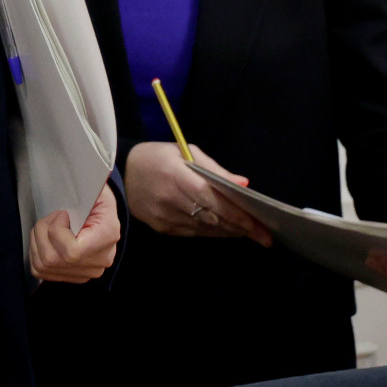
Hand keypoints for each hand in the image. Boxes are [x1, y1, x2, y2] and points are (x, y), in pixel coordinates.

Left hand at [30, 183, 120, 282]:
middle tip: (51, 217)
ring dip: (37, 242)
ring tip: (47, 226)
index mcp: (108, 236)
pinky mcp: (74, 277)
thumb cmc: (94, 195)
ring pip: (44, 266)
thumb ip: (81, 192)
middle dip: (42, 233)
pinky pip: (41, 272)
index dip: (56, 231)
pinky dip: (36, 253)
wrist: (101, 209)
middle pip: (53, 259)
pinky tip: (45, 239)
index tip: (62, 213)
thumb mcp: (92, 187)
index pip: (71, 252)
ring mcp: (88, 272)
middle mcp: (101, 259)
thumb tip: (67, 194)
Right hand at [124, 141, 272, 246]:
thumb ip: (215, 170)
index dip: (235, 212)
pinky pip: (193, 232)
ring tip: (251, 233)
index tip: (257, 223)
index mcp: (176, 176)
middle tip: (264, 235)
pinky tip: (226, 230)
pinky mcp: (161, 228)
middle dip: (240, 227)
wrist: (121, 173)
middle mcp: (169, 199)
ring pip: (204, 228)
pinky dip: (212, 232)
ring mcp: (164, 217)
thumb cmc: (158, 157)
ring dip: (229, 231)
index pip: (211, 198)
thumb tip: (244, 183)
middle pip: (211, 217)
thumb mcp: (185, 152)